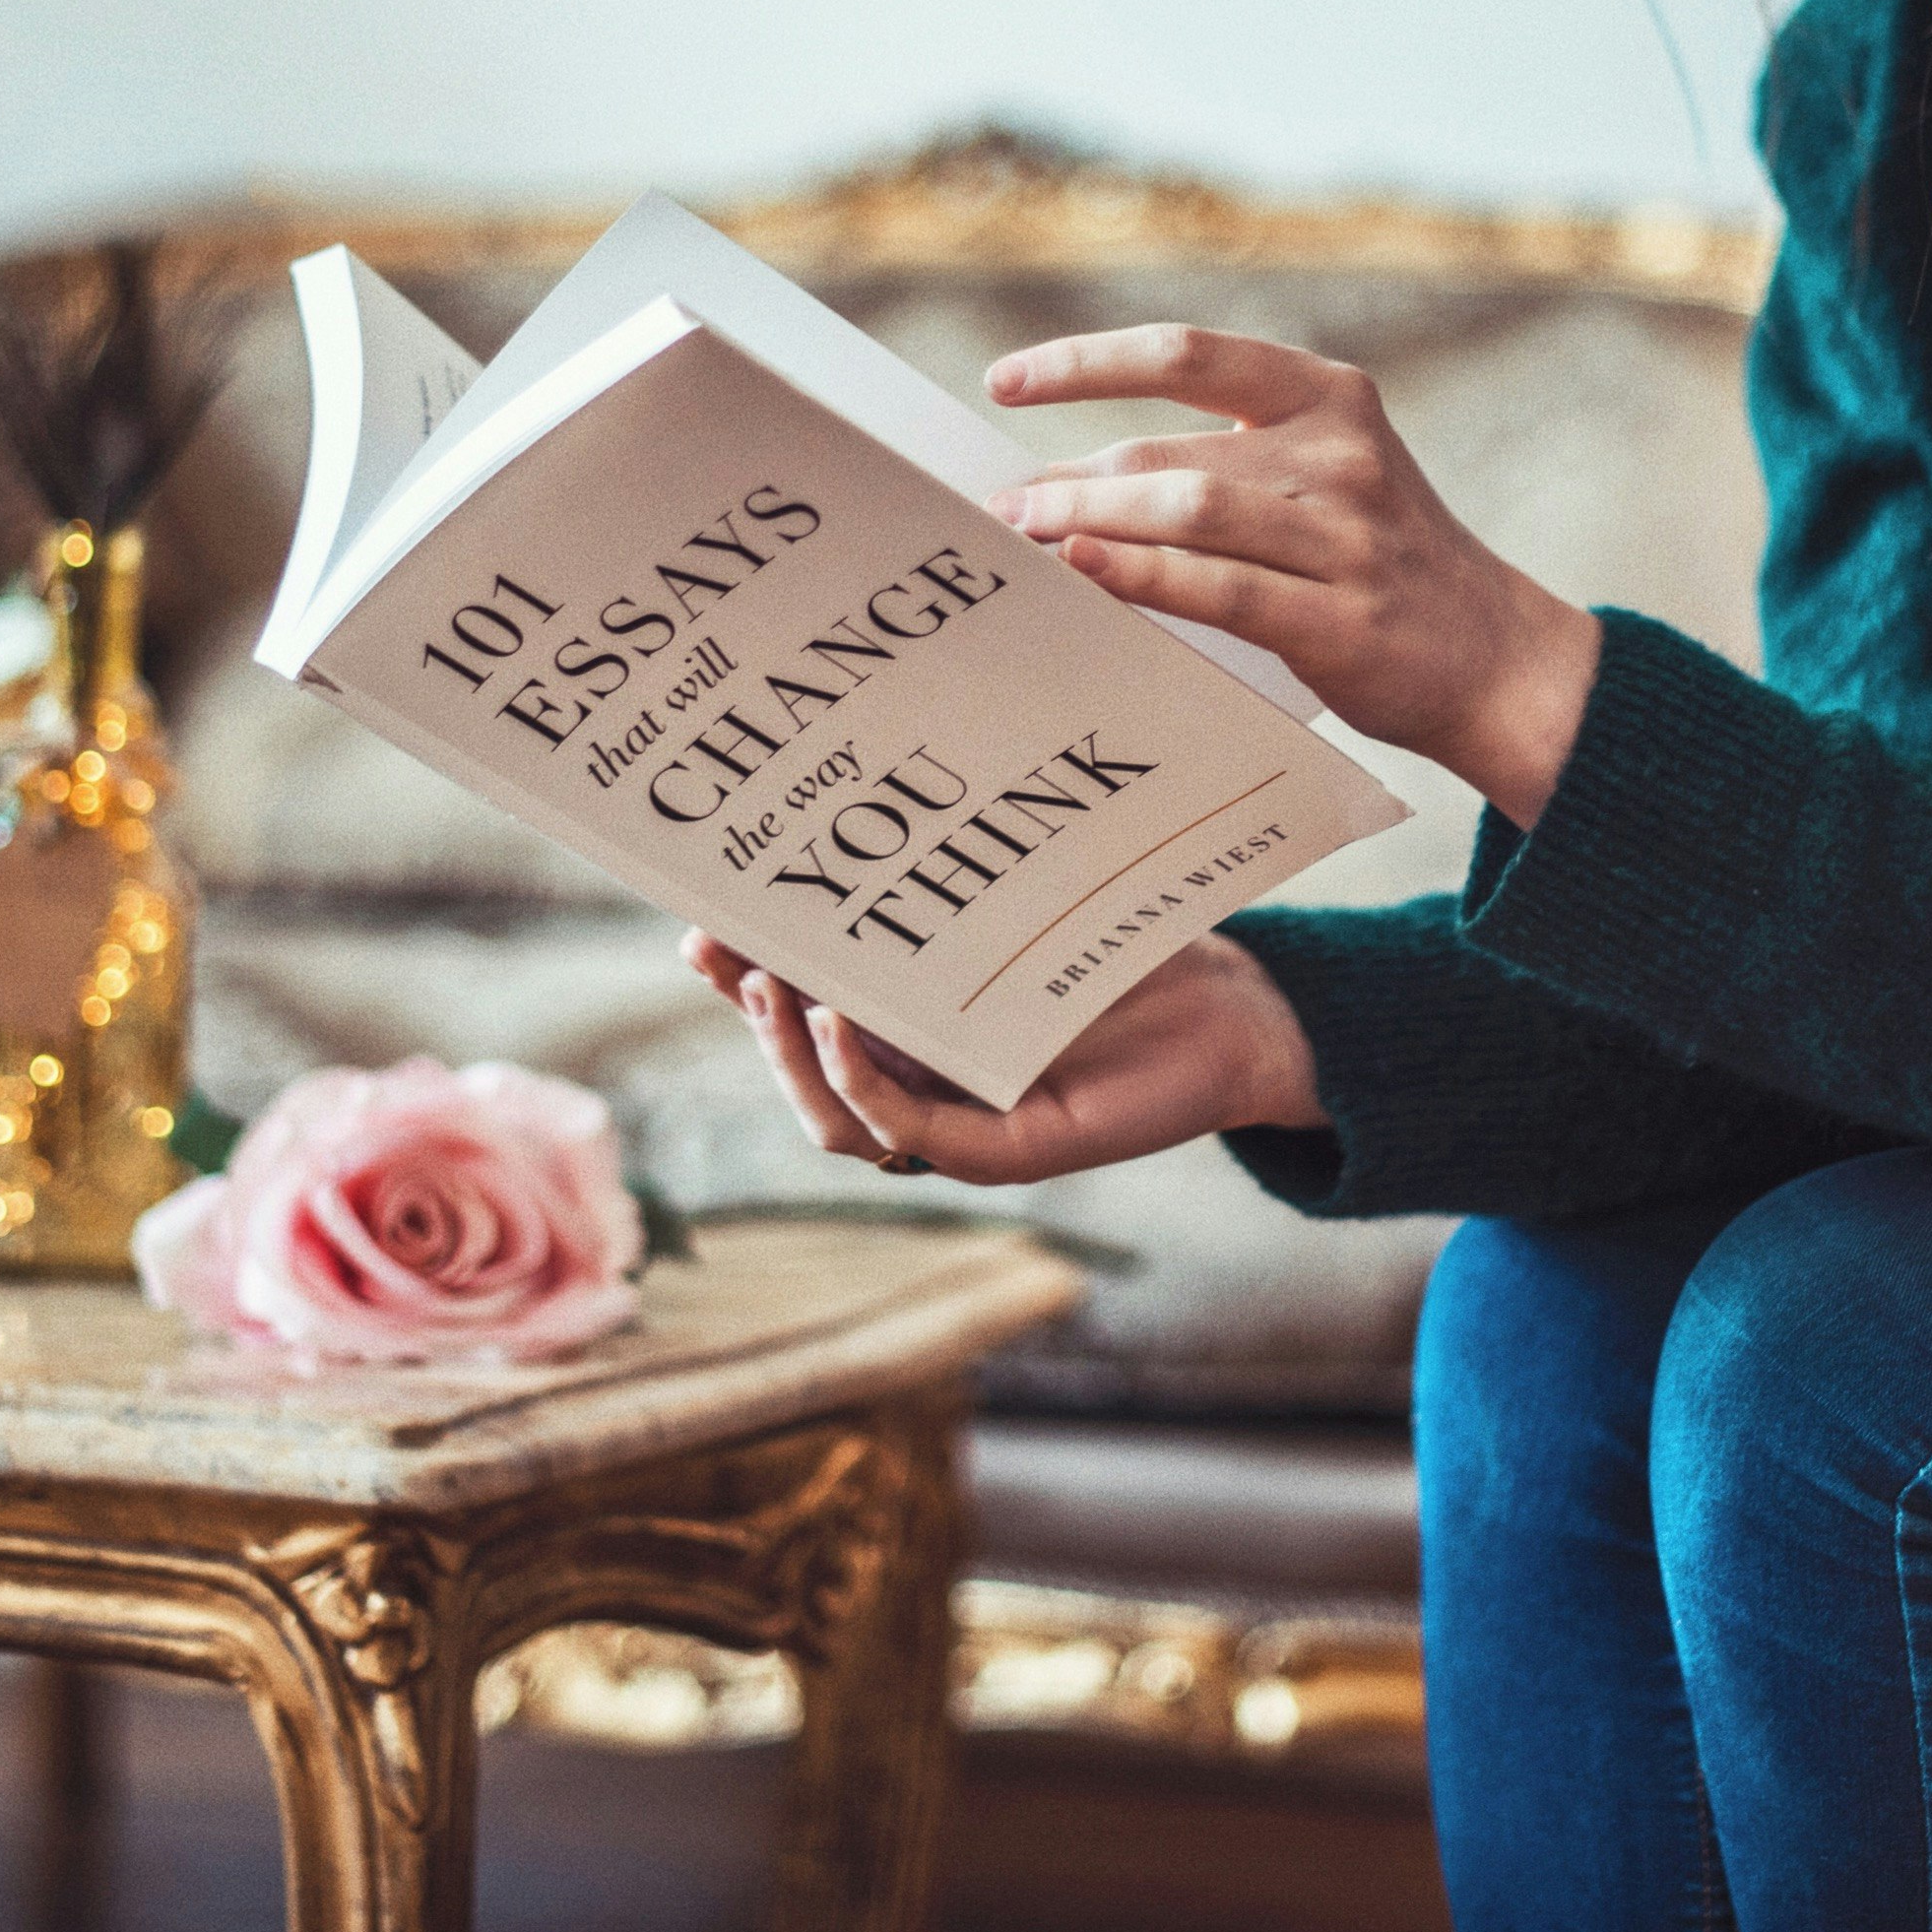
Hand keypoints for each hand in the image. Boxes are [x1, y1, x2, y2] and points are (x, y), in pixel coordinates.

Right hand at [679, 929, 1324, 1185]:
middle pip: (797, 1066)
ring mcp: (961, 1123)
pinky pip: (913, 1135)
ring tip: (769, 987)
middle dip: (745, 1008)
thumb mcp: (1017, 897)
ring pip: (836, 1119)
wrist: (1236, 1001)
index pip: (797, 1011)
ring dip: (789, 1056)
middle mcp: (923, 1082)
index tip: (696, 915)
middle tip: (713, 946)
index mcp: (910, 1027)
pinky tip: (836, 1025)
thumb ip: (940, 873)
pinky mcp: (1011, 1151)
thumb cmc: (1125, 945)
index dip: (738, 974)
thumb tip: (858, 780)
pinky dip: (862, 1087)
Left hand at [983, 323, 1601, 825]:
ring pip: (1188, 509)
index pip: (1187, 353)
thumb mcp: (1321, 478)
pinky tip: (1082, 571)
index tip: (1004, 382)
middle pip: (1170, 446)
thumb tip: (1063, 480)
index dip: (1086, 362)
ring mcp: (1345, 535)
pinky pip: (1217, 588)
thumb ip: (1220, 461)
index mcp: (1328, 396)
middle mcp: (1340, 452)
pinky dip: (1138, 576)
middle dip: (1070, 477)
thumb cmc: (1375, 564)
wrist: (1495, 657)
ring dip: (1087, 520)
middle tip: (997, 505)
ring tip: (1020, 536)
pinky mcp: (1339, 618)